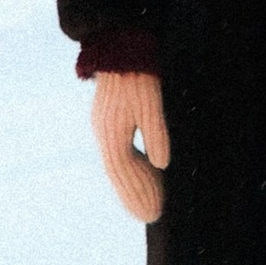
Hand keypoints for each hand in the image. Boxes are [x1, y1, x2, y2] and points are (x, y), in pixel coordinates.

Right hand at [91, 68, 169, 222]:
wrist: (121, 46)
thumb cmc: (139, 73)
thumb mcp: (151, 101)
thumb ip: (156, 132)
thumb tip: (161, 164)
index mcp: (113, 131)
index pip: (126, 171)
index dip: (140, 193)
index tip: (154, 212)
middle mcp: (104, 133)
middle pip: (118, 173)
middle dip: (134, 197)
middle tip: (150, 218)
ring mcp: (104, 127)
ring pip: (117, 165)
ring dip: (130, 186)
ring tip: (143, 206)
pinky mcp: (109, 120)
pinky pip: (118, 153)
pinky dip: (128, 170)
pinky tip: (140, 175)